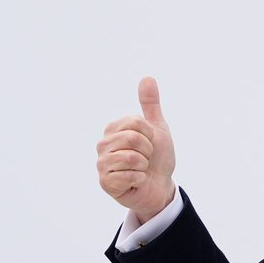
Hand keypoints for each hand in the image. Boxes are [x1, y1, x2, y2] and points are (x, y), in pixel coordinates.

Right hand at [96, 77, 176, 222]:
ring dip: (144, 165)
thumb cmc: (158, 157)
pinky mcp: (106, 183)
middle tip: (146, 158)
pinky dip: (140, 179)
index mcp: (113, 129)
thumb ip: (150, 104)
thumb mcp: (157, 128)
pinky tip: (136, 181)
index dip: (150, 134)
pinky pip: (129, 175)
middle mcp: (103, 145)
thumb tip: (147, 77)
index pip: (137, 122)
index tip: (149, 143)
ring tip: (140, 169)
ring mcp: (102, 164)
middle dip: (148, 151)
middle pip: (134, 138)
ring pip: (131, 157)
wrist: (161, 186)